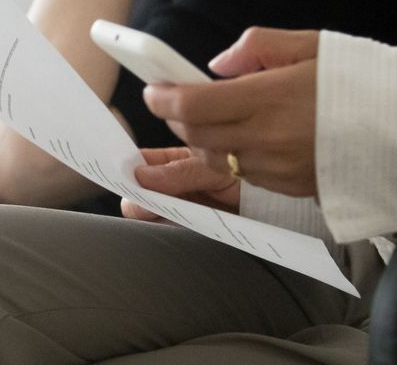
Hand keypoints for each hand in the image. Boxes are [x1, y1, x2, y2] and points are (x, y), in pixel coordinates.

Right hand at [121, 148, 238, 223]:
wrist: (274, 208)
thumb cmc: (247, 179)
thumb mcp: (215, 169)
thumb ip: (180, 172)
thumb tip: (140, 176)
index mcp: (172, 162)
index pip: (138, 163)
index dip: (125, 169)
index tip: (121, 179)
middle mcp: (170, 186)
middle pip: (137, 194)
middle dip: (137, 200)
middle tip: (150, 205)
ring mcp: (177, 210)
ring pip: (148, 216)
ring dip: (151, 217)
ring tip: (171, 215)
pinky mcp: (187, 232)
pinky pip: (166, 233)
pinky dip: (166, 232)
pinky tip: (178, 228)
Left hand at [144, 28, 321, 196]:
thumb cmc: (357, 83)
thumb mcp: (311, 46)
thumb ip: (258, 46)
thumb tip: (218, 64)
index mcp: (269, 97)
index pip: (191, 105)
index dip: (162, 99)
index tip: (153, 91)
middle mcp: (267, 137)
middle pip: (194, 135)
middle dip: (174, 118)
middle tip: (173, 102)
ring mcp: (276, 167)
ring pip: (212, 160)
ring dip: (200, 140)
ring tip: (206, 120)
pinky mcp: (290, 187)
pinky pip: (243, 176)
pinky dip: (231, 158)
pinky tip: (242, 139)